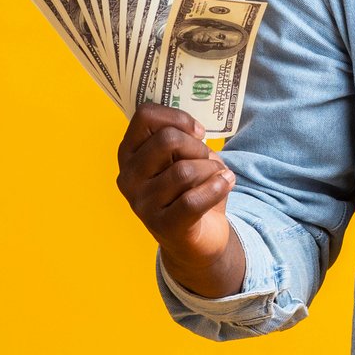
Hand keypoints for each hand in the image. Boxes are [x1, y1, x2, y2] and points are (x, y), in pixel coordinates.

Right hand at [116, 104, 237, 285]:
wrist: (198, 238)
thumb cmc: (190, 189)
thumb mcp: (184, 156)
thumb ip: (182, 137)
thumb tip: (193, 131)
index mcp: (129, 153)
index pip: (145, 116)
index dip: (177, 117)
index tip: (197, 132)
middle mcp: (128, 178)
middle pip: (167, 140)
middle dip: (197, 146)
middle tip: (207, 160)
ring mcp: (142, 204)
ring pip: (185, 170)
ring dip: (211, 169)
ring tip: (217, 176)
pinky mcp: (163, 226)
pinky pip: (193, 200)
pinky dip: (217, 188)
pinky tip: (226, 184)